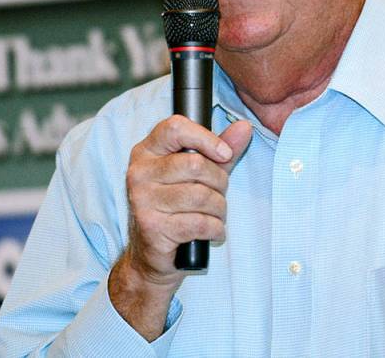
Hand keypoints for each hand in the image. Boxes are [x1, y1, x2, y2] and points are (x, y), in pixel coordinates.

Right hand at [109, 115, 251, 338]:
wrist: (151, 257)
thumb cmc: (177, 208)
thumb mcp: (200, 174)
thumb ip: (220, 149)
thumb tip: (245, 127)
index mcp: (146, 151)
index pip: (175, 128)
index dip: (206, 138)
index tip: (224, 154)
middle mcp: (139, 172)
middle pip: (195, 164)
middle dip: (219, 182)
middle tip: (219, 194)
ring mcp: (142, 200)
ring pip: (201, 195)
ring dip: (219, 209)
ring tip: (215, 215)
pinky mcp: (152, 227)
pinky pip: (200, 223)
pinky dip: (215, 229)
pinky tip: (211, 232)